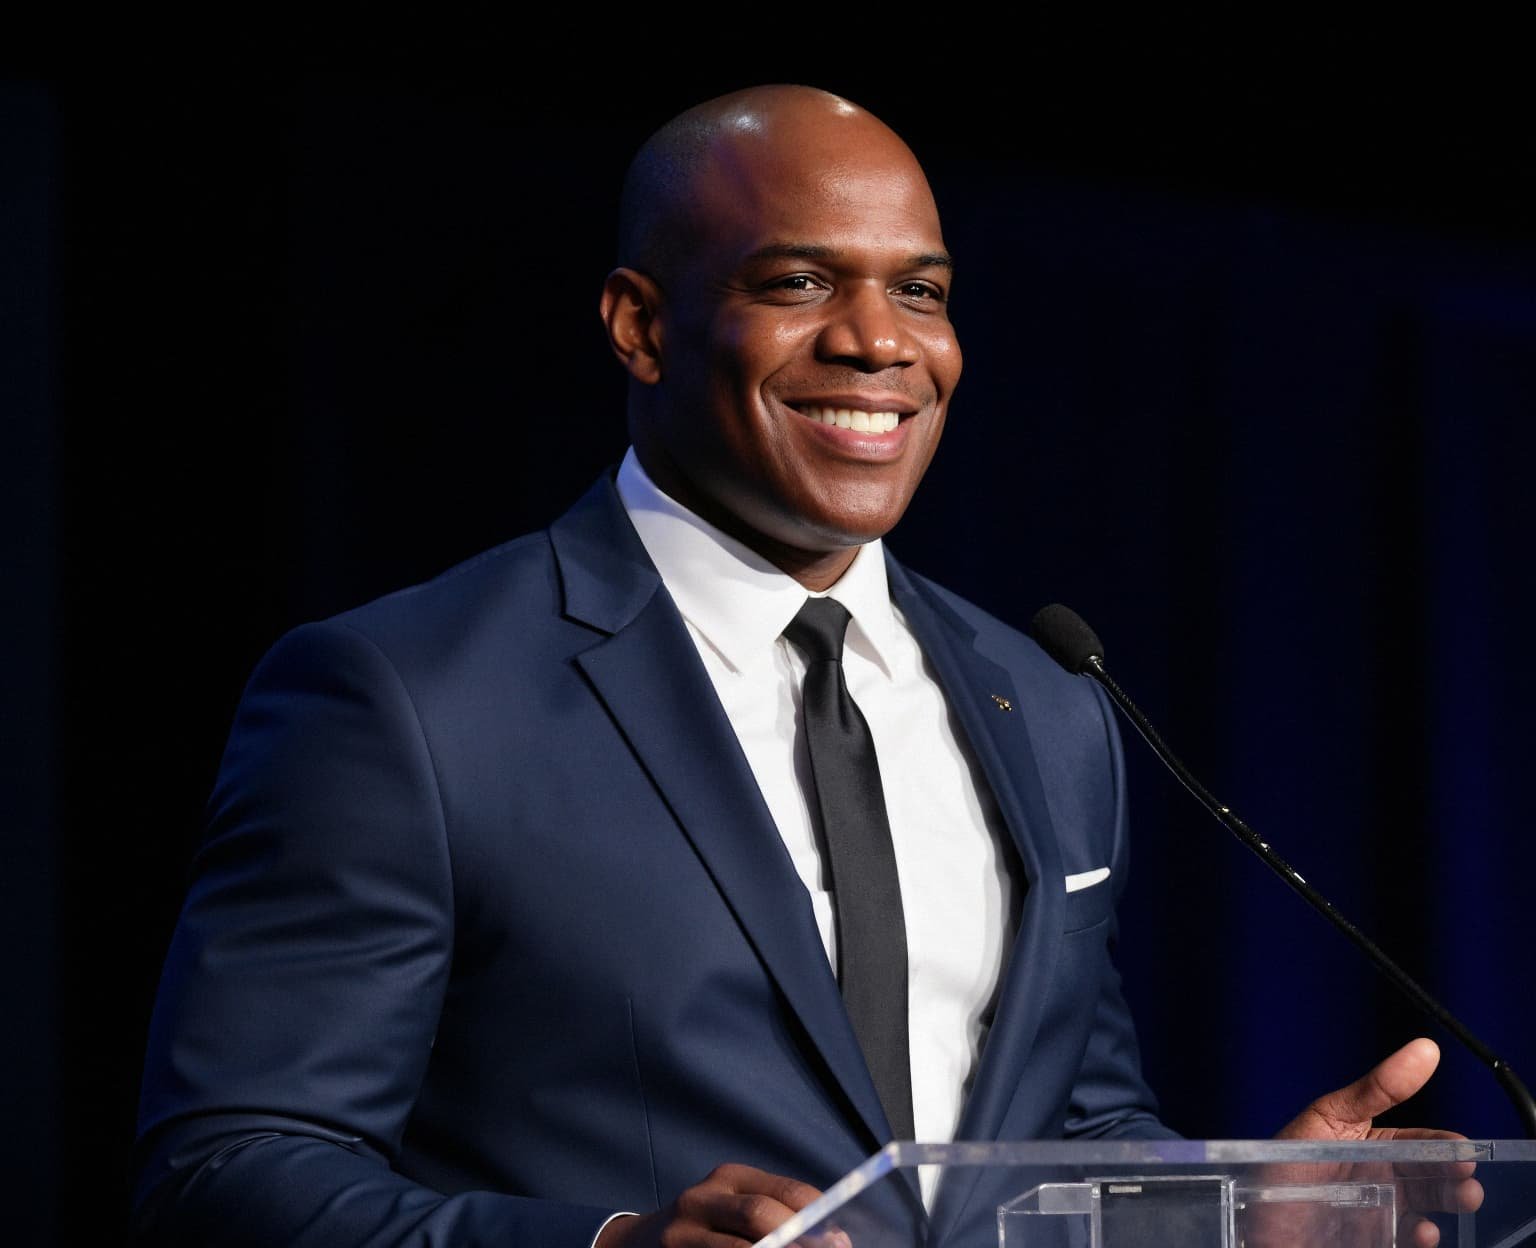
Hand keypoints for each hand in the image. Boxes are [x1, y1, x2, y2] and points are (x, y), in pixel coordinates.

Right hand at [596, 1163, 834, 1247]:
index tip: (842, 1241)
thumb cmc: (704, 1226)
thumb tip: (831, 1236)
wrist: (637, 1244)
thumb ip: (772, 1212)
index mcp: (730, 1178)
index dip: (818, 1217)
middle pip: (760, 1215)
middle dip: (799, 1241)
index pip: (785, 1192)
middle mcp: (703, 1198)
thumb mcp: (732, 1205)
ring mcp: (682, 1232)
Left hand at [1247, 1038, 1483, 1247]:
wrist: (1251, 1216)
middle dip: (1454, 1180)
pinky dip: (1420, 1239)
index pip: (1422, 1145)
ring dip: (1445, 1207)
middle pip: (1431, 1180)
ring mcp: (1380, 1216)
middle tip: (1467, 1181)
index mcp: (1374, 1148)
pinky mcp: (1375, 1243)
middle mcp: (1382, 1182)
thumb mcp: (1329, 1116)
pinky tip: (1423, 1232)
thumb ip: (1376, 1089)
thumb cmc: (1282, 1161)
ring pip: (1426, 1211)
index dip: (1445, 1147)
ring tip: (1458, 1200)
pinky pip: (1406, 1242)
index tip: (1465, 1149)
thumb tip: (1425, 1049)